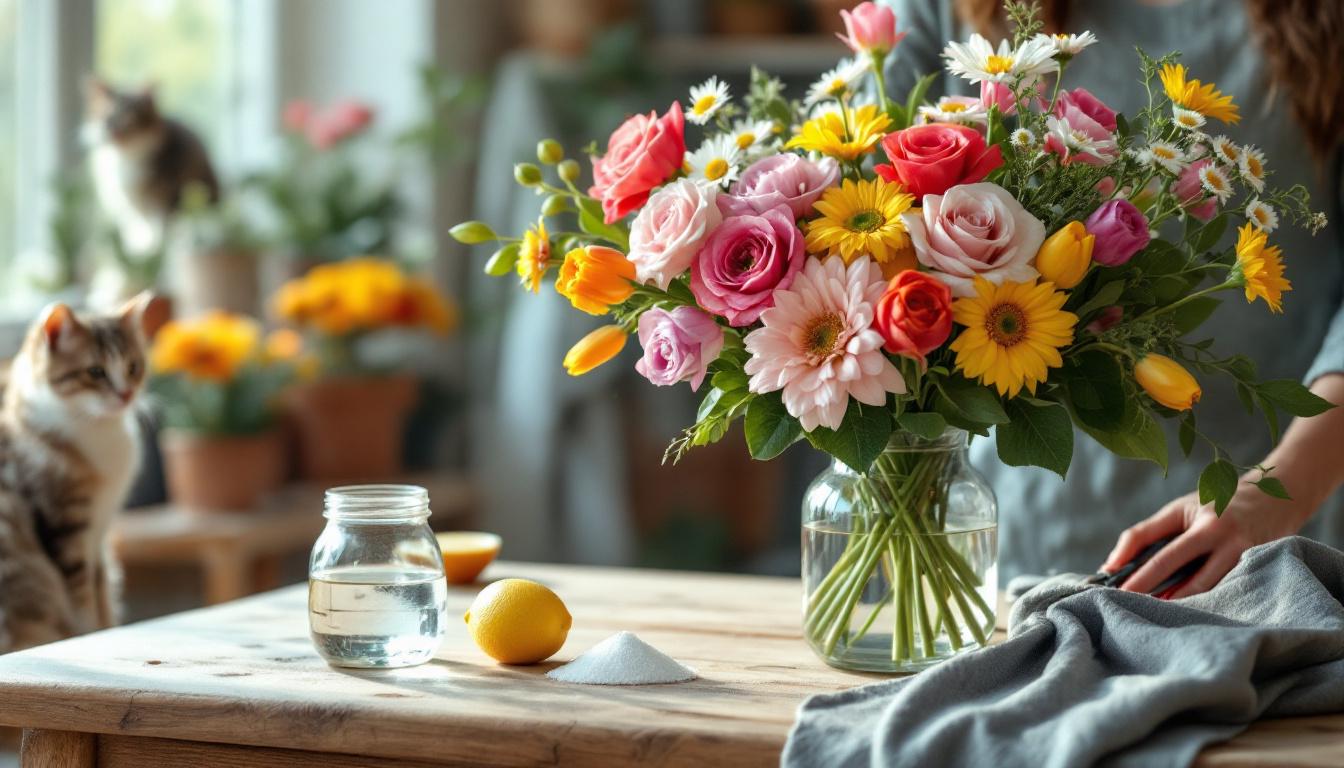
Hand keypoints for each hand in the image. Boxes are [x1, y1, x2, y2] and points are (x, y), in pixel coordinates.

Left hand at [1101, 482, 1304, 597]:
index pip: (1165, 557)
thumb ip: (1144, 536)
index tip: (1117, 593)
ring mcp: (1248, 561)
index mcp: (1206, 526)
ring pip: (1210, 593)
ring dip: (1181, 606)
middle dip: (1160, 597)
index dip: (1140, 577)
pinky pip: (1225, 594)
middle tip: (1132, 610)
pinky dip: (1202, 603)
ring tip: (1154, 616)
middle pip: (1190, 582)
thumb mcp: (1177, 511)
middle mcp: (1230, 543)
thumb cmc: (1214, 505)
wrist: (1276, 499)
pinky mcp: (1259, 573)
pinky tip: (1183, 613)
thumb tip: (1111, 565)